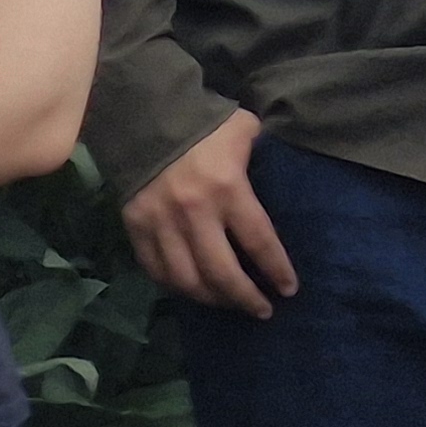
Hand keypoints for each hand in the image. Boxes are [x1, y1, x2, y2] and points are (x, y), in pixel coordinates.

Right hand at [122, 111, 298, 316]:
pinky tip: (194, 291)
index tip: (289, 289)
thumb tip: (285, 176)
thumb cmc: (206, 124)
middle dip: (245, 297)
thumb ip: (264, 157)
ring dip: (212, 299)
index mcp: (229, 189)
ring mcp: (162, 225)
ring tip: (230, 304)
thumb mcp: (246, 133)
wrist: (147, 117)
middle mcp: (195, 213)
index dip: (276, 270)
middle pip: (222, 272)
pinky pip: (157, 271)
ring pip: (187, 280)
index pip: (259, 241)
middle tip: (262, 310)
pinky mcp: (136, 229)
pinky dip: (176, 287)